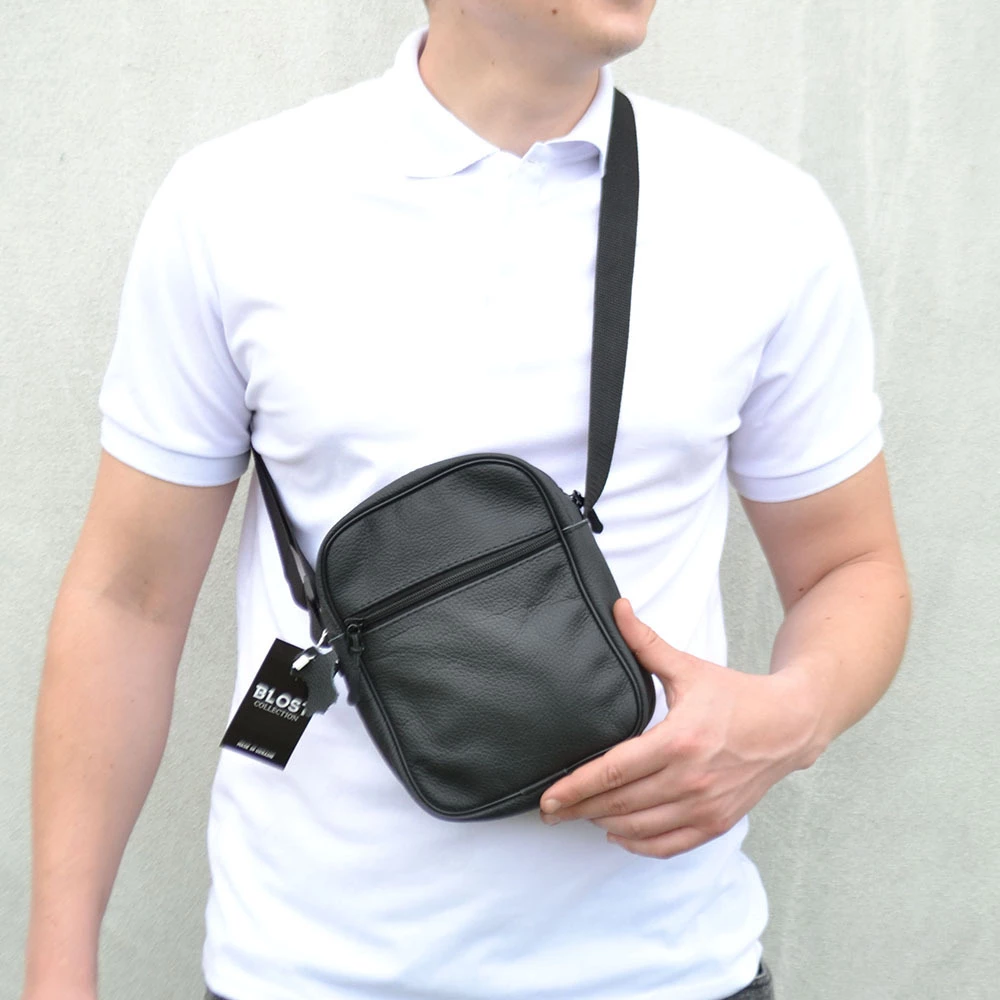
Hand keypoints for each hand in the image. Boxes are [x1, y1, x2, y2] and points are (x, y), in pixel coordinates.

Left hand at [537, 598, 820, 857]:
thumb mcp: (688, 667)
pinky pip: (668, 845)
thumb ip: (646, 642)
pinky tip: (618, 833)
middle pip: (620, 803)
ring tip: (579, 815)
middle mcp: (691, 779)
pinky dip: (638, 844)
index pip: (614, 771)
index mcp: (679, 740)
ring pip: (639, 828)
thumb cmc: (735, 696)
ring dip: (604, 824)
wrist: (790, 725)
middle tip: (549, 811)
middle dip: (579, 809)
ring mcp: (705, 806)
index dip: (576, 787)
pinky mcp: (717, 823)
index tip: (548, 797)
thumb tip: (617, 607)